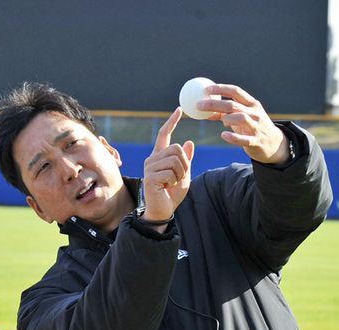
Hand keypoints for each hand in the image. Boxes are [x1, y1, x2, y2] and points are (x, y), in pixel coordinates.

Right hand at [142, 107, 194, 223]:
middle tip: (180, 176)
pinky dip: (175, 181)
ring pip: (175, 160)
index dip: (172, 122)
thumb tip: (189, 142)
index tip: (179, 110)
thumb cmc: (172, 194)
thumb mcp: (184, 175)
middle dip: (184, 163)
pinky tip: (167, 187)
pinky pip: (170, 172)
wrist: (163, 211)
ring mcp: (149, 167)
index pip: (164, 134)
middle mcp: (152, 159)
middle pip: (176, 148)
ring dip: (180, 173)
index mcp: (160, 156)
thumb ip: (186, 160)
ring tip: (173, 183)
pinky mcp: (150, 177)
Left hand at [200, 84, 288, 163]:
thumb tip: (204, 112)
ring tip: (222, 121)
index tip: (206, 89)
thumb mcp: (240, 118)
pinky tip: (223, 135)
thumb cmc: (252, 128)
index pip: (236, 92)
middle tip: (199, 105)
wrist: (273, 144)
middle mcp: (255, 113)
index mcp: (251, 104)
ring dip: (227, 118)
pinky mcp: (256, 141)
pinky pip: (244, 139)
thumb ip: (224, 114)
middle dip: (215, 104)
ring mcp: (256, 127)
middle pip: (233, 105)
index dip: (221, 89)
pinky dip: (233, 137)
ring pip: (241, 118)